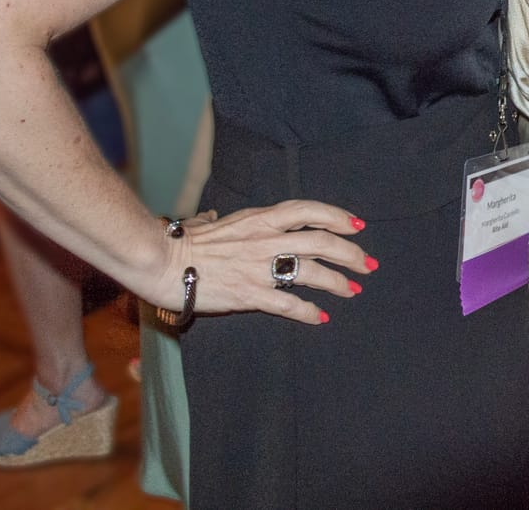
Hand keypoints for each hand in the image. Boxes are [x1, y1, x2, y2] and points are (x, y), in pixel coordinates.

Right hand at [143, 200, 371, 325]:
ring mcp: (257, 267)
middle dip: (350, 253)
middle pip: (320, 241)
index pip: (308, 210)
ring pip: (310, 272)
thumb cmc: (186, 243)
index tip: (358, 225)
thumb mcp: (219, 223)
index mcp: (259, 218)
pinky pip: (287, 304)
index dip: (337, 216)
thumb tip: (222, 218)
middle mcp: (264, 239)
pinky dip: (308, 312)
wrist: (161, 262)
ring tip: (352, 290)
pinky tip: (321, 317)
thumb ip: (237, 223)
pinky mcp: (248, 294)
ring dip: (337, 282)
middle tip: (368, 264)